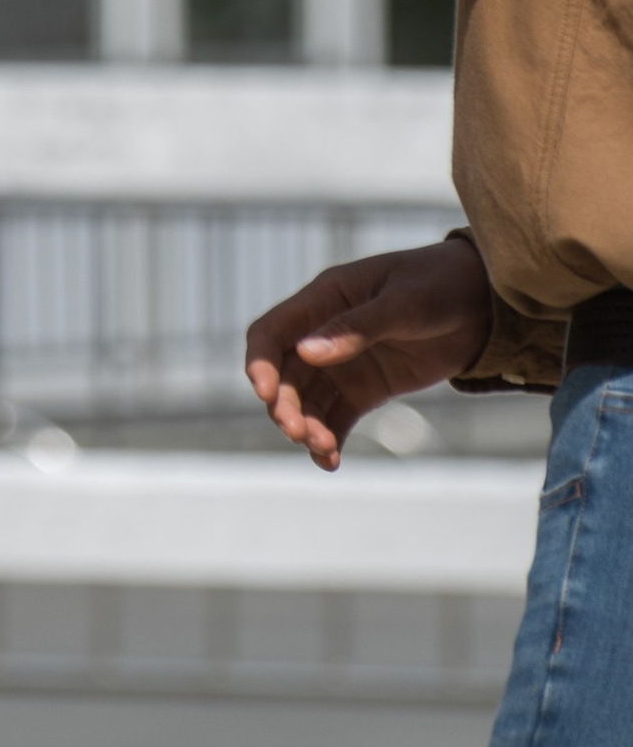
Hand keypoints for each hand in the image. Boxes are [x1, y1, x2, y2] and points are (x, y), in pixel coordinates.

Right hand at [245, 239, 493, 470]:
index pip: (273, 332)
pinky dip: (329, 438)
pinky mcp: (367, 390)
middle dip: (285, 405)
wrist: (484, 304)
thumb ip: (357, 328)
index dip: (261, 363)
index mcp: (324, 299)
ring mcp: (345, 364)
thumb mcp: (403, 303)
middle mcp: (324, 333)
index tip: (266, 394)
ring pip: (309, 402)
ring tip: (321, 449)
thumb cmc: (440, 286)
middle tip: (297, 433)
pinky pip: (337, 418)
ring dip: (306, 426)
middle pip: (286, 375)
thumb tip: (306, 353)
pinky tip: (329, 461)